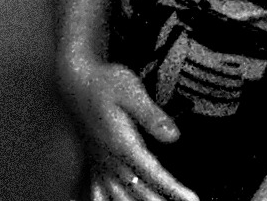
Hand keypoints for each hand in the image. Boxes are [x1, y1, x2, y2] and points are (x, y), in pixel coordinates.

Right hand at [60, 54, 198, 200]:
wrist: (75, 79)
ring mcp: (99, 163)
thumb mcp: (131, 91)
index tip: (191, 199)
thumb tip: (174, 136)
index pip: (153, 173)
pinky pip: (95, 192)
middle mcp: (110, 159)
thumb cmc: (104, 82)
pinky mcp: (93, 161)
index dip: (174, 189)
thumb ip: (152, 115)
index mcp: (122, 144)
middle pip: (138, 191)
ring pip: (118, 197)